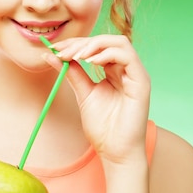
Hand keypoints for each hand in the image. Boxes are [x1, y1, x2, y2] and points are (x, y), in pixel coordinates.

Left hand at [45, 34, 150, 165]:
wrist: (115, 152)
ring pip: (120, 42)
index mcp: (115, 71)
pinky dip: (108, 54)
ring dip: (95, 45)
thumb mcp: (83, 93)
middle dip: (83, 43)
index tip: (55, 49)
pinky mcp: (142, 81)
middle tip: (62, 51)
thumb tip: (51, 55)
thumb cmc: (104, 128)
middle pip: (108, 40)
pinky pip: (128, 56)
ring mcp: (136, 74)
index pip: (98, 46)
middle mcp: (127, 69)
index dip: (77, 44)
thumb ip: (72, 73)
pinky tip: (91, 62)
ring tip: (76, 56)